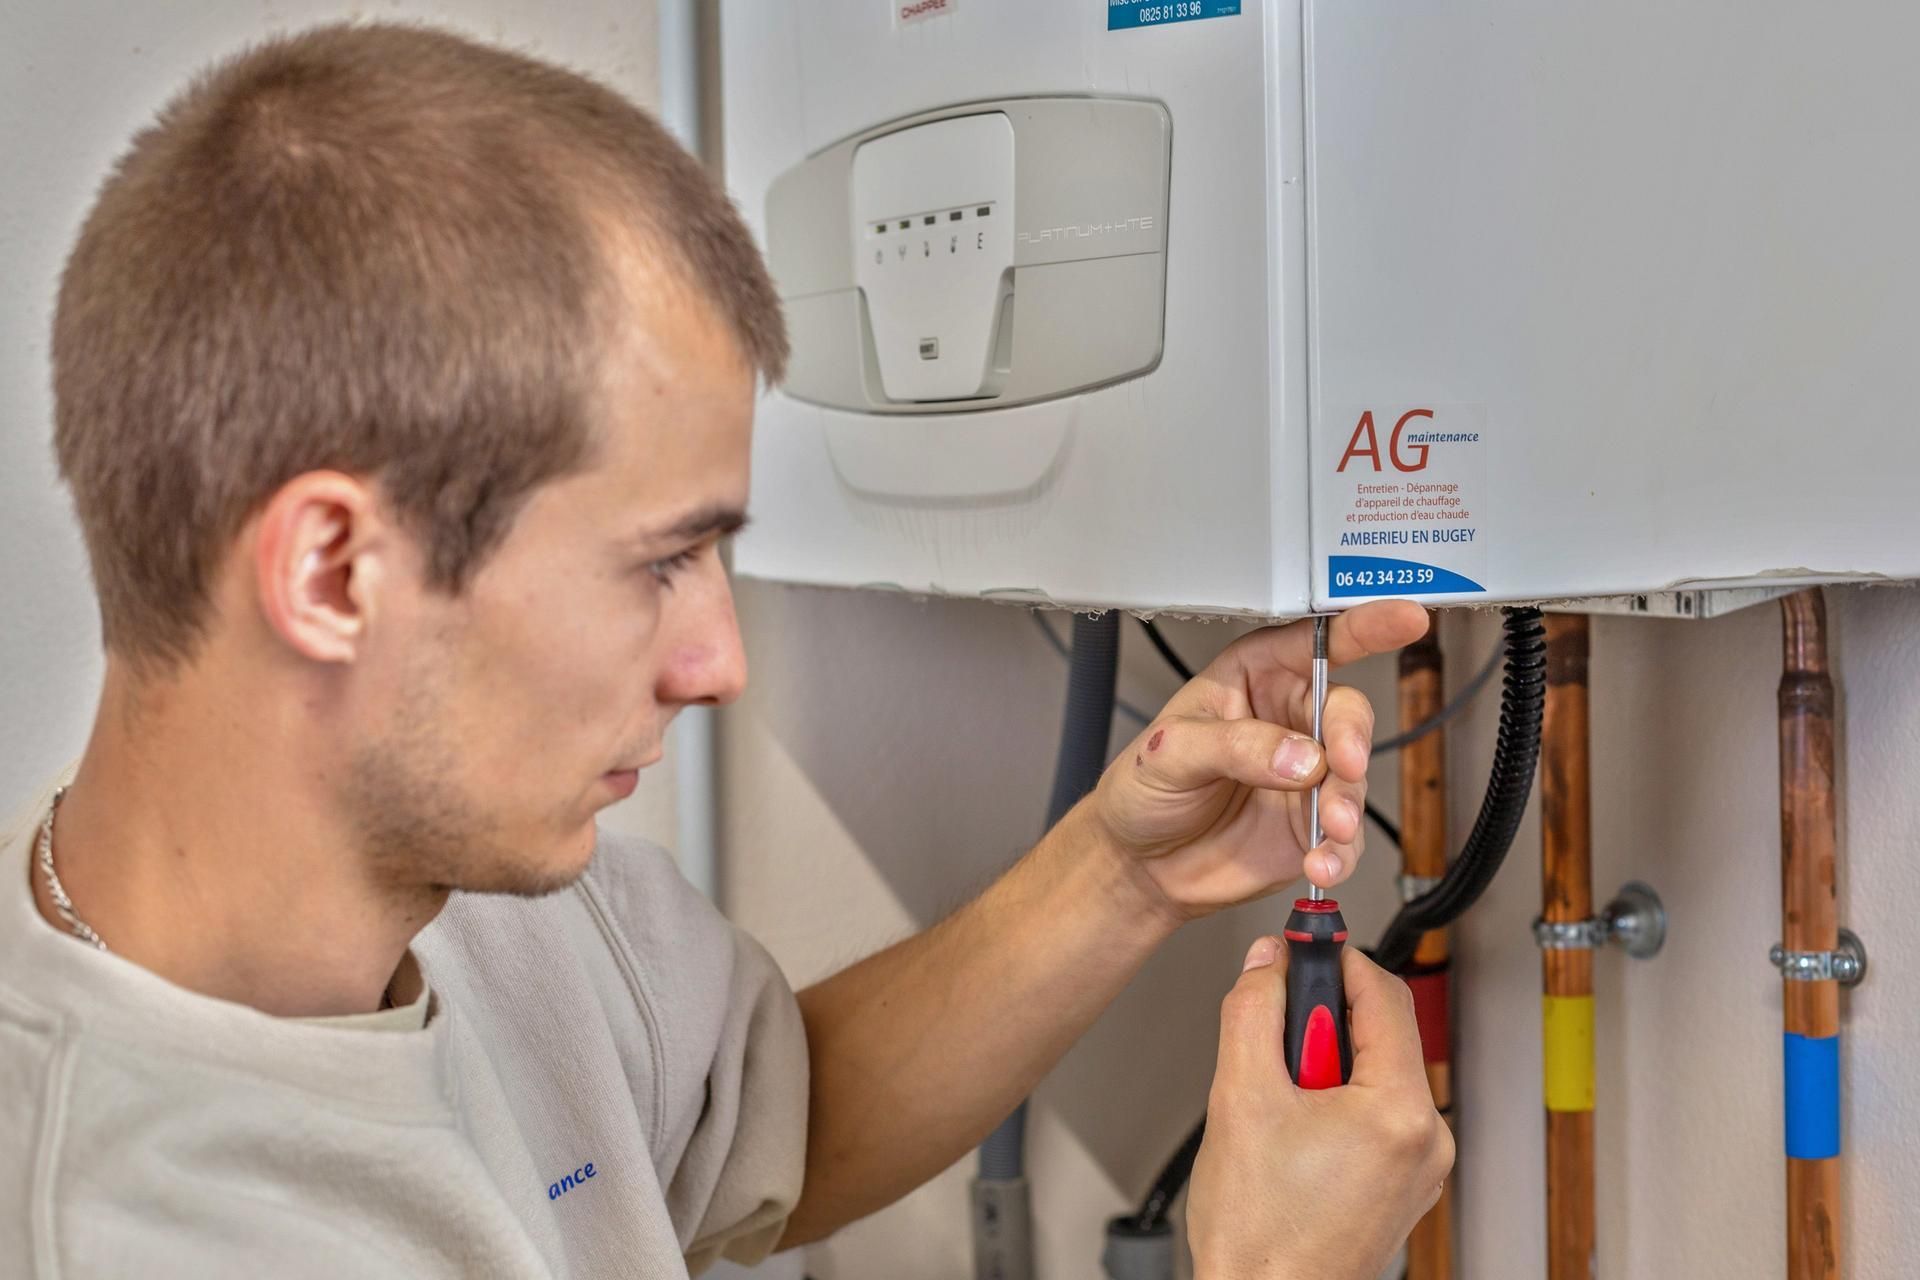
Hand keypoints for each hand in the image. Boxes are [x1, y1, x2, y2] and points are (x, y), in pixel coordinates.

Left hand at [1092, 601, 1426, 918]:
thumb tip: (1300, 757)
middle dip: (1351, 739)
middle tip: (1343, 767)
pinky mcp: (1312, 826)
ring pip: (1353, 777)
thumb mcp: (1169, 753)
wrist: (1139, 866)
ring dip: (1346, 804)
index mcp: (1253, 676)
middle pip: (1345, 711)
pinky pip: (1346, 837)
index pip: (1314, 642)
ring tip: (1327, 829)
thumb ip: (1234, 746)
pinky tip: (1320, 862)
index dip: (1364, 626)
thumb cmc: (1143, 791)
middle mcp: (1289, 719)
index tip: (1405, 619)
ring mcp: (1306, 775)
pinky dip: (1340, 852)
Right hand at [1186, 939, 1453, 1279]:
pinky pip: (1376, 1113)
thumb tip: (1267, 962)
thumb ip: (1254, 1011)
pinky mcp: (1402, 1186)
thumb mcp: (1239, 1096)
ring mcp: (1419, 1167)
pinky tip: (1291, 1128)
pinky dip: (1334, 1100)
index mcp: (1400, 1112)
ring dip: (1323, 1063)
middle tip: (1273, 1034)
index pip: (1383, 993)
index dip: (1336, 959)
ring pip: (1376, 1073)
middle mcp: (1426, 1140)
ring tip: (1276, 1098)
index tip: (1301, 945)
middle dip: (1322, 1019)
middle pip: (1383, 1032)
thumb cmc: (1260, 1232)